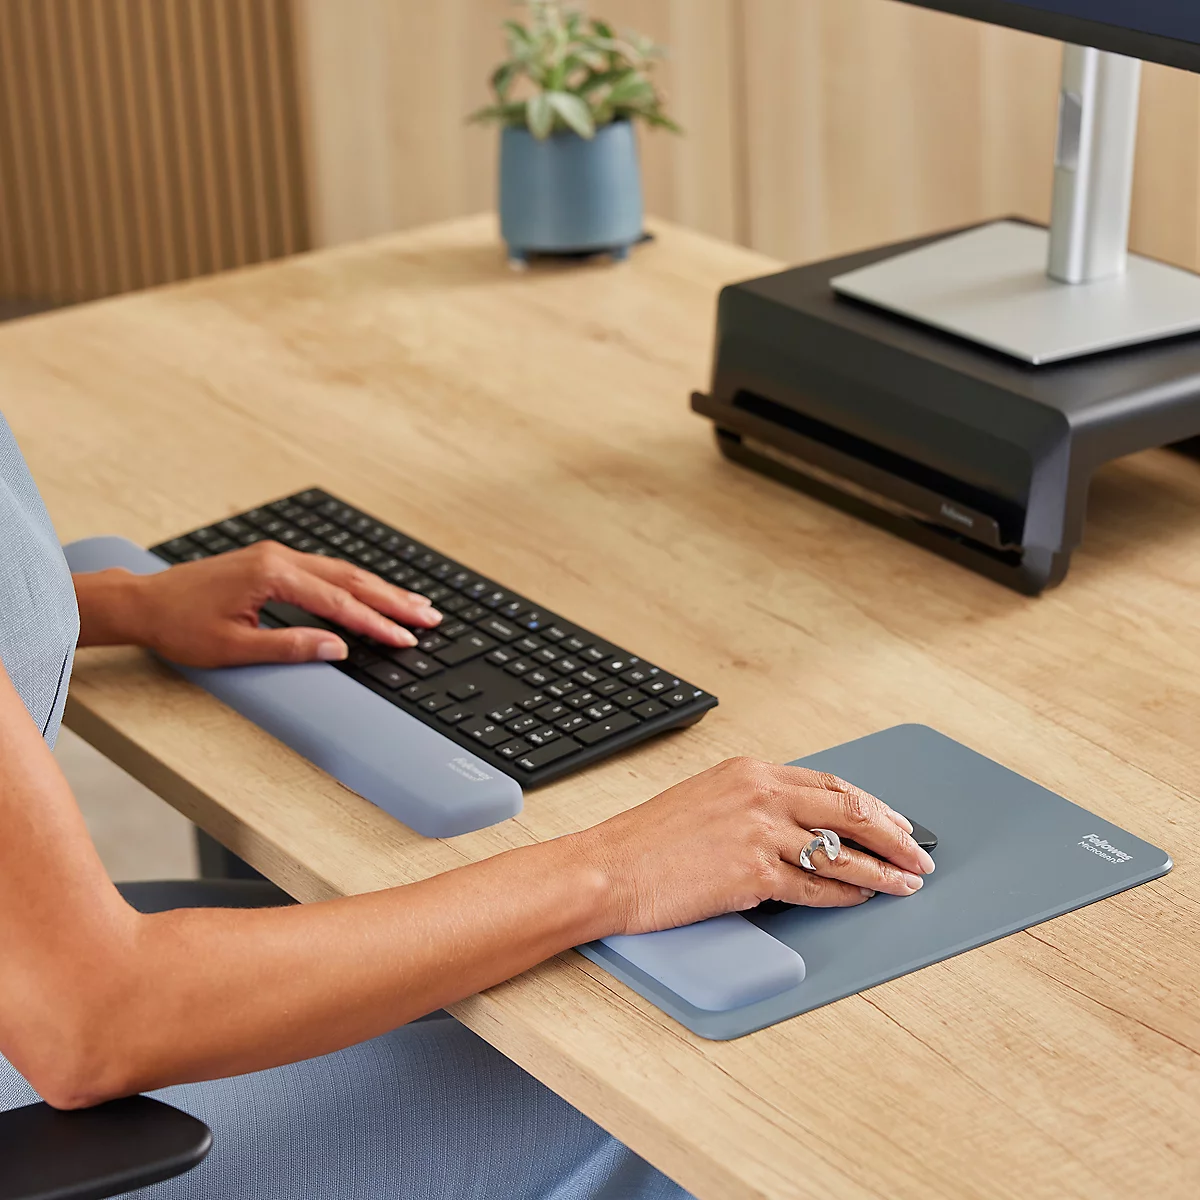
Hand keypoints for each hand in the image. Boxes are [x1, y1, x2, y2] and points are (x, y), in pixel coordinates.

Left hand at [76, 542, 440, 666]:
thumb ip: (290, 646)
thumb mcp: (234, 647)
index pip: (339, 603)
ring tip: (414, 604)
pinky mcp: (272, 562)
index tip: (406, 638)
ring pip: (342, 571)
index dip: (377, 623)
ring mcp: (277, 557)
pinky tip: (372, 593)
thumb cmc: (180, 626)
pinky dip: (355, 584)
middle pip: (351, 579)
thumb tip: (339, 647)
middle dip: (394, 600)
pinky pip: (326, 571)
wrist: (142, 601)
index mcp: (273, 575)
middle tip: (430, 616)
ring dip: (380, 589)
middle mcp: (280, 558)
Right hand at [575, 757, 936, 934]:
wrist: (610, 867)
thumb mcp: (707, 798)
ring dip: (882, 870)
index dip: (872, 805)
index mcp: (751, 771)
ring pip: (842, 852)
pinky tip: (861, 899)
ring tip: (905, 883)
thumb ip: (754, 803)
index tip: (895, 821)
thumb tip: (800, 823)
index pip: (830, 784)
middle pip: (850, 811)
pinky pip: (815, 886)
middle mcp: (761, 795)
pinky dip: (845, 895)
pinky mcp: (753, 874)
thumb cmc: (649, 839)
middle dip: (894, 834)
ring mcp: (759, 833)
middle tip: (917, 854)